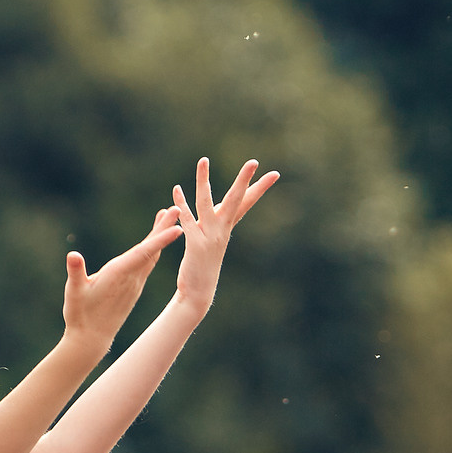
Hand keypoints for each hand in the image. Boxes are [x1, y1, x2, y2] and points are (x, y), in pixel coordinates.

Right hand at [63, 207, 180, 348]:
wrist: (91, 338)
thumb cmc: (80, 314)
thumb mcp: (74, 291)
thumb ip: (75, 272)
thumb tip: (73, 256)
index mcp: (120, 274)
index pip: (144, 253)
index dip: (161, 239)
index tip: (178, 228)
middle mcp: (131, 277)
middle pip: (152, 249)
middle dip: (164, 229)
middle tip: (177, 209)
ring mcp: (134, 283)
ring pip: (151, 255)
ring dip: (160, 236)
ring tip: (167, 218)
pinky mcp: (133, 287)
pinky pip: (148, 264)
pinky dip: (153, 249)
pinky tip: (155, 244)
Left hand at [167, 157, 278, 313]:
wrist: (198, 292)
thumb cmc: (204, 264)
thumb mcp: (212, 238)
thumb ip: (214, 221)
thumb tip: (216, 205)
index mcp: (227, 227)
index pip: (246, 202)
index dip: (260, 188)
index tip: (275, 173)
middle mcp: (222, 230)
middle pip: (235, 199)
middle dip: (244, 180)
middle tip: (254, 161)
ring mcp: (210, 236)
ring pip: (207, 203)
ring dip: (203, 180)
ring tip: (203, 160)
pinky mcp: (196, 244)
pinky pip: (188, 219)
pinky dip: (181, 204)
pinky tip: (177, 189)